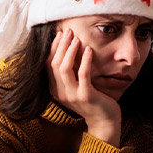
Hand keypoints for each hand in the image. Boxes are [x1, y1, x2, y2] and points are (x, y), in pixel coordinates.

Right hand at [47, 29, 121, 146]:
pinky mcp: (86, 96)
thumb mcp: (77, 86)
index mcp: (56, 90)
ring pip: (64, 68)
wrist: (104, 121)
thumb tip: (69, 49)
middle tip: (68, 31)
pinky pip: (83, 74)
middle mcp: (61, 93)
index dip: (53, 48)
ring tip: (76, 38)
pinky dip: (85, 60)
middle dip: (60, 45)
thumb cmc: (92, 100)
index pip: (48, 65)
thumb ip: (70, 73)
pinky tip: (89, 49)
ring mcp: (72, 95)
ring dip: (70, 51)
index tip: (59, 34)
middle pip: (54, 64)